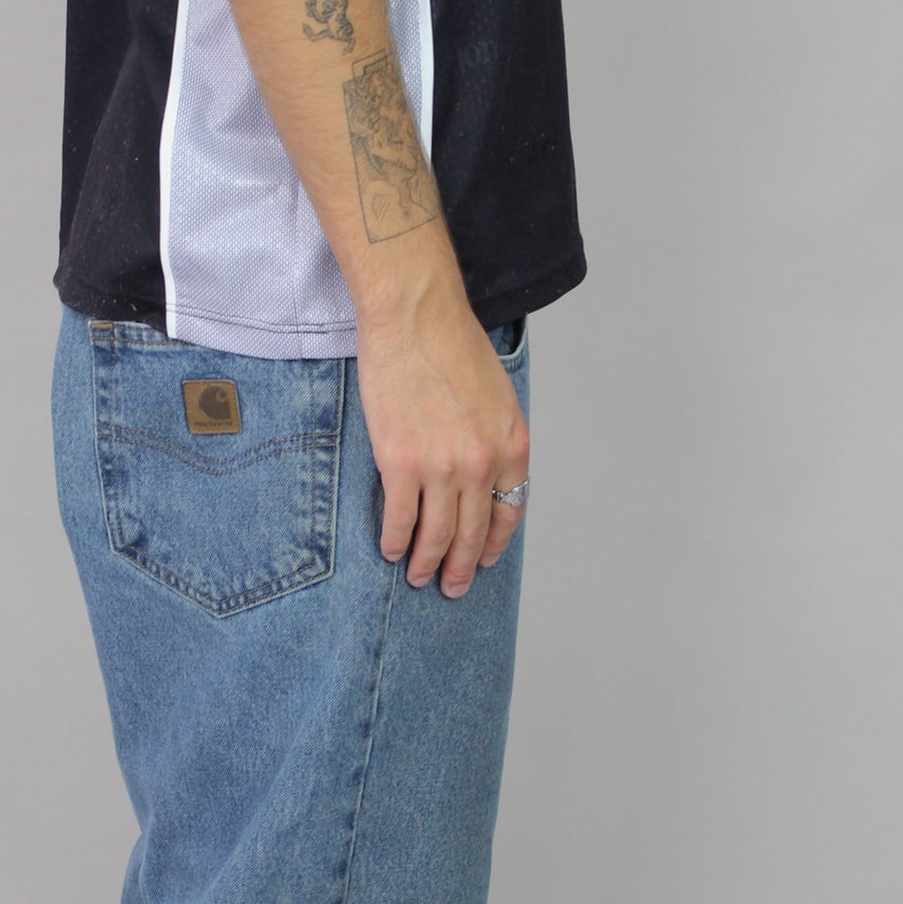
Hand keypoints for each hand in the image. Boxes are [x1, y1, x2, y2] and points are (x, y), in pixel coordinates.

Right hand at [355, 289, 530, 598]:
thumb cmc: (452, 344)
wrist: (415, 317)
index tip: (483, 559)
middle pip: (472, 532)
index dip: (494, 542)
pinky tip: (391, 550)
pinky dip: (395, 540)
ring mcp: (441, 467)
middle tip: (452, 587)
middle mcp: (482, 463)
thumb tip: (483, 474)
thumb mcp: (498, 394)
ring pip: (436, 534)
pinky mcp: (400, 463)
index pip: (509, 510)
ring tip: (418, 577)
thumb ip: (495, 438)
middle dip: (462, 567)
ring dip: (427, 563)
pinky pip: (400, 518)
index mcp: (511, 445)